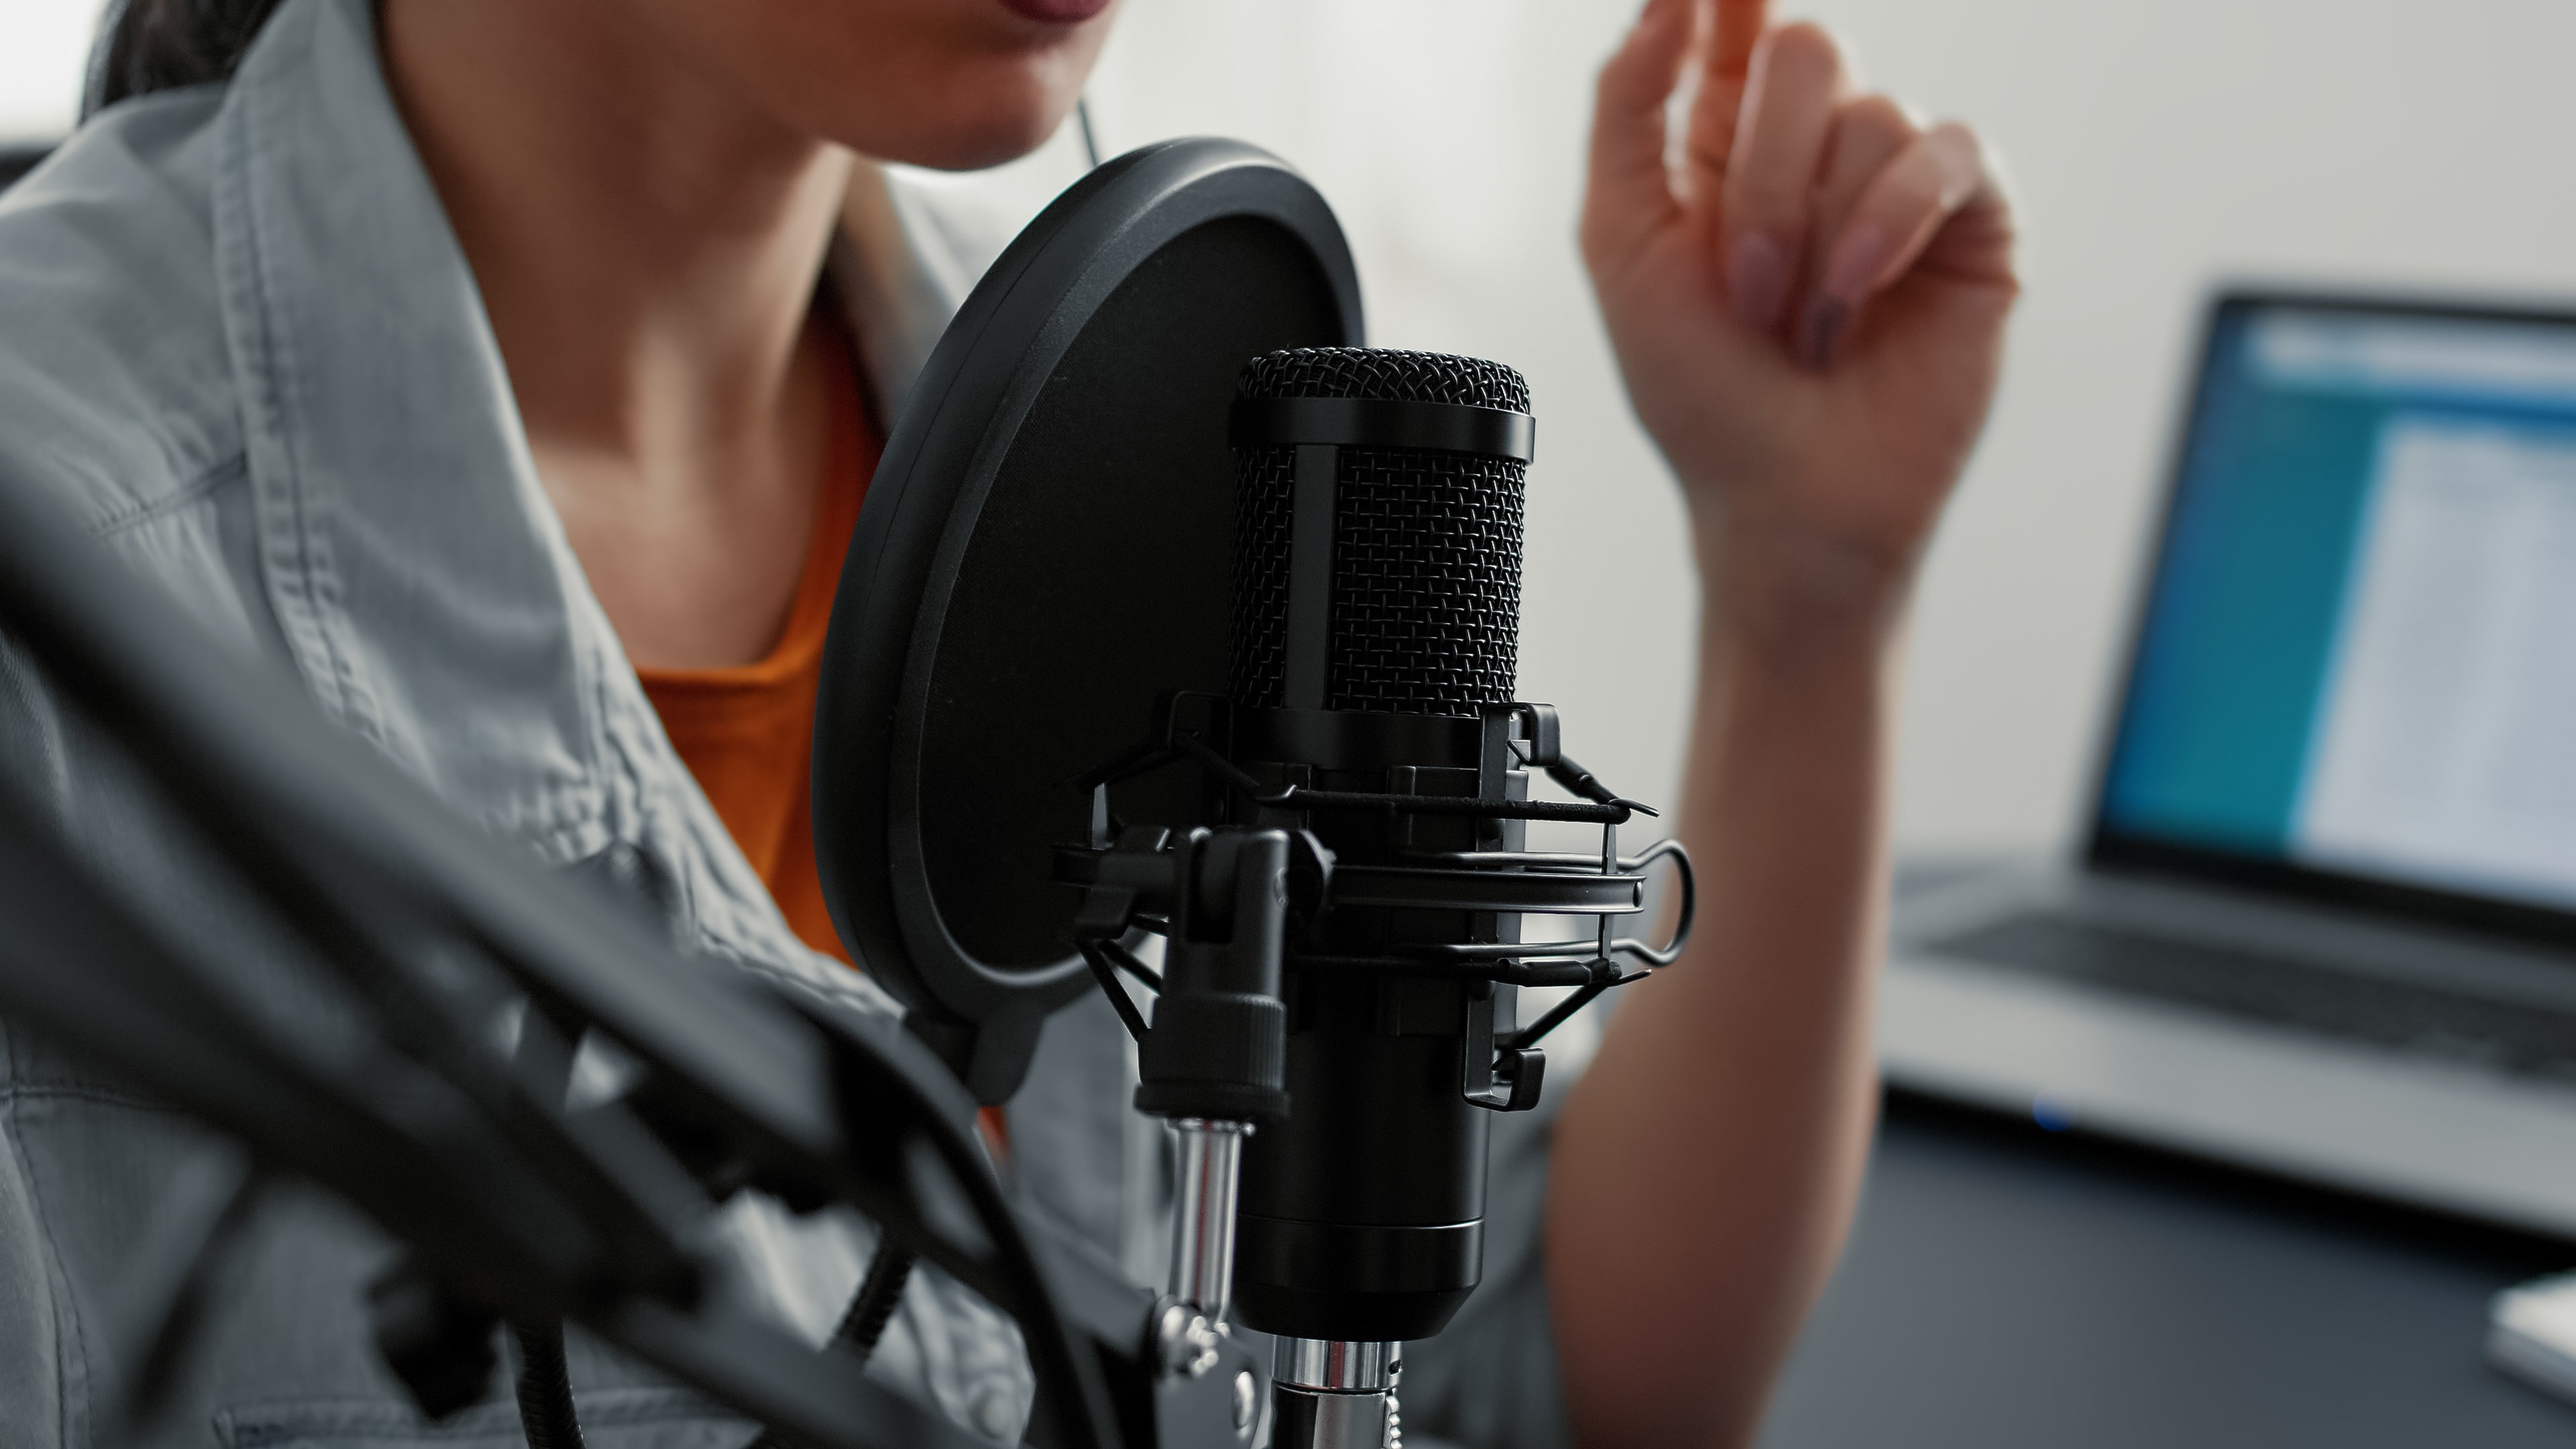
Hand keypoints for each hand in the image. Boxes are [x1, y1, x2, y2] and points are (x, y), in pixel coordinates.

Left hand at [1582, 0, 2017, 640]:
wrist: (1781, 500)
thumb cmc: (1700, 394)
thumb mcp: (1620, 246)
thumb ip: (1625, 112)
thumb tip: (1664, 2)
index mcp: (1727, 140)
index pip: (1737, 19)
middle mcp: (1817, 148)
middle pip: (1808, 50)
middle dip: (1762, 171)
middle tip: (1744, 283)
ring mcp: (1900, 181)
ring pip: (1871, 115)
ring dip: (1815, 234)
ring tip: (1800, 328)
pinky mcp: (1974, 223)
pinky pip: (1947, 154)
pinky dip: (1889, 225)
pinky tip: (1856, 298)